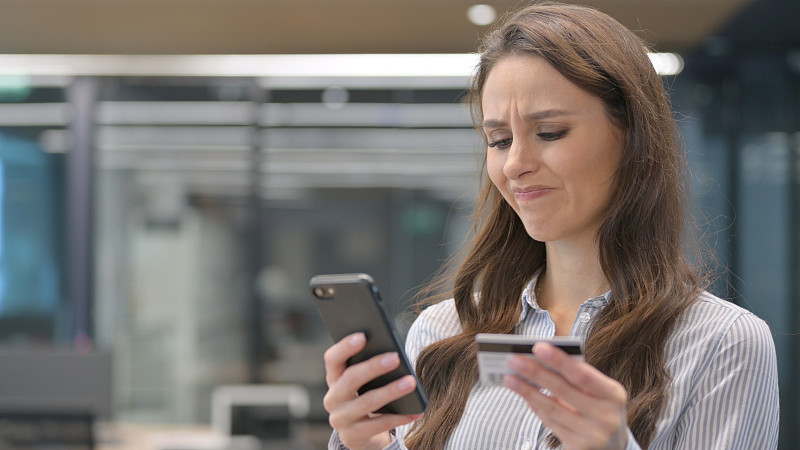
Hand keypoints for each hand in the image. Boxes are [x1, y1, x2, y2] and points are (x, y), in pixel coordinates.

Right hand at [323, 332, 421, 449]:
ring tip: (411, 382)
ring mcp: (340, 419)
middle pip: (350, 379)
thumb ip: (370, 366)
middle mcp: (332, 399)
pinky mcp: (352, 437)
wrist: (363, 434)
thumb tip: (393, 354)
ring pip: (367, 402)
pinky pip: (378, 425)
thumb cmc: (368, 396)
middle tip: (395, 357)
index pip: (332, 359)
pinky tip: (415, 411)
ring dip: (391, 391)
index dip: (345, 347)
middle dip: (373, 367)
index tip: (363, 336)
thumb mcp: (365, 382)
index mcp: (334, 378)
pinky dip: (399, 417)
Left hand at [503, 342, 627, 449]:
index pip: (583, 375)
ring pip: (553, 409)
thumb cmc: (600, 408)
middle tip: (514, 359)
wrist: (613, 447)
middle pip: (563, 391)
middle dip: (536, 373)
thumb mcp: (599, 392)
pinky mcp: (579, 449)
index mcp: (614, 395)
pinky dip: (536, 407)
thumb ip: (576, 377)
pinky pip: (551, 424)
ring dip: (528, 391)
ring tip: (510, 378)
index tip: (538, 347)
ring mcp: (593, 436)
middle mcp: (607, 417)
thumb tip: (541, 359)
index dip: (559, 361)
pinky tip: (524, 395)